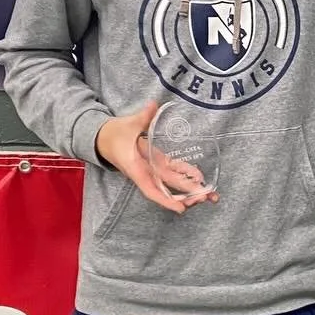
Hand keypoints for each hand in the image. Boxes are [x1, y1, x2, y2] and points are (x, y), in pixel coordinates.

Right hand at [95, 101, 216, 212]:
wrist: (104, 139)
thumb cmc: (114, 134)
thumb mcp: (128, 125)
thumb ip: (143, 117)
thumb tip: (153, 105)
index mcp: (137, 169)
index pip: (152, 190)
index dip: (166, 200)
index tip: (181, 209)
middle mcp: (147, 173)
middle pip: (168, 190)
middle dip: (187, 196)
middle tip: (207, 197)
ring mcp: (153, 169)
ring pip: (173, 183)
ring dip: (190, 189)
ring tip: (210, 193)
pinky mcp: (158, 163)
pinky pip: (174, 172)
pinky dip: (187, 175)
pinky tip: (200, 177)